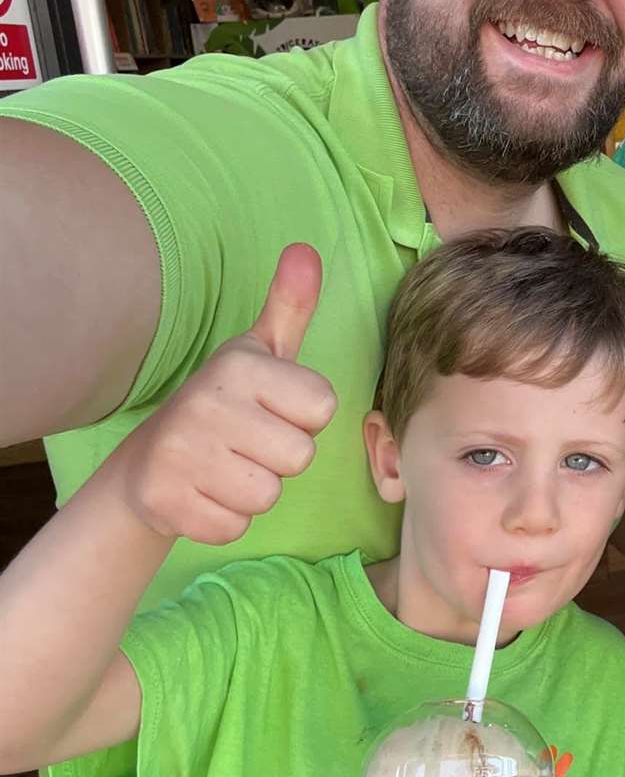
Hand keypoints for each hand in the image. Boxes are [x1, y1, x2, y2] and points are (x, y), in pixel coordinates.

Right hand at [108, 244, 336, 544]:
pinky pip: (235, 527)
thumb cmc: (227, 404)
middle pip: (301, 456)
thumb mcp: (262, 351)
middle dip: (281, 457)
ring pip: (269, 495)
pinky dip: (225, 518)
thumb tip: (306, 249)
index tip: (273, 408)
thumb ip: (290, 305)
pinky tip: (205, 493)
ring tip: (227, 467)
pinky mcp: (165, 502)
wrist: (149, 460)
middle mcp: (206, 403)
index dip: (304, 416)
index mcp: (240, 366)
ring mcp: (181, 454)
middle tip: (248, 443)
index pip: (323, 406)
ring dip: (255, 490)